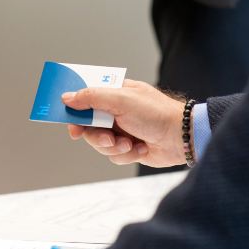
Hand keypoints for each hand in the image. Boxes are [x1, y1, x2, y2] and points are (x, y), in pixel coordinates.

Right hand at [61, 79, 185, 167]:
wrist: (181, 138)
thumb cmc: (155, 113)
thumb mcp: (121, 99)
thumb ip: (92, 97)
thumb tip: (67, 97)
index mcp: (115, 92)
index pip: (86, 97)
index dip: (74, 109)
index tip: (68, 121)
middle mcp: (116, 110)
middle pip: (88, 125)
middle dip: (96, 135)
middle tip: (107, 137)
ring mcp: (122, 129)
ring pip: (100, 143)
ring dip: (113, 146)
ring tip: (128, 143)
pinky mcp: (129, 147)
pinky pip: (114, 155)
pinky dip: (126, 154)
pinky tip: (141, 148)